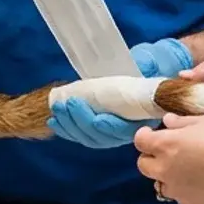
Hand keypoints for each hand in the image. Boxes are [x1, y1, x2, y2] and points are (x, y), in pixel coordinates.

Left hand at [48, 38, 193, 148]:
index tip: (97, 119)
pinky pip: (79, 136)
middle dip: (82, 121)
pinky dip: (65, 129)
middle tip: (69, 103)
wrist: (138, 79)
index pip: (125, 131)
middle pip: (101, 136)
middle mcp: (125, 132)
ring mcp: (109, 134)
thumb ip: (146, 69)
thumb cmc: (143, 72)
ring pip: (87, 137)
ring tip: (58, 108)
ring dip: (69, 124)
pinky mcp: (95, 132)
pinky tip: (54, 121)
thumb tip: (143, 65)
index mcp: (142, 120)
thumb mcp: (148, 69)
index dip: (110, 127)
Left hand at [134, 113, 203, 203]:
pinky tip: (201, 184)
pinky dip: (185, 190)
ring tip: (187, 171)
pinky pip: (180, 197)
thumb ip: (181, 123)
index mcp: (165, 145)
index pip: (139, 141)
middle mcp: (164, 169)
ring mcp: (176, 190)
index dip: (146, 136)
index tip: (153, 134)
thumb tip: (167, 122)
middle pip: (143, 165)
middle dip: (152, 157)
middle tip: (170, 152)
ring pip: (160, 184)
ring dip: (168, 176)